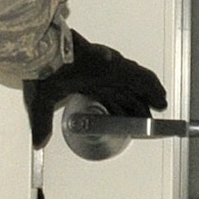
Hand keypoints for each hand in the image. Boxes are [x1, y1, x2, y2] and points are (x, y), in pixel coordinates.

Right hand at [24, 33, 166, 147]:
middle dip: (136, 106)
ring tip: (160, 104)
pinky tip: (161, 97)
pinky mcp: (119, 68)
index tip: (125, 118)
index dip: (118, 109)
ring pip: (136, 85)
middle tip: (147, 116)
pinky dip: (153, 88)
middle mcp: (101, 76)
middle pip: (125, 94)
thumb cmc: (42, 71)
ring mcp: (111, 71)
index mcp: (85, 82)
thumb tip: (37, 142)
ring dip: (149, 96)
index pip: (107, 98)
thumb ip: (41, 125)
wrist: (46, 55)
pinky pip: (143, 79)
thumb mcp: (40, 103)